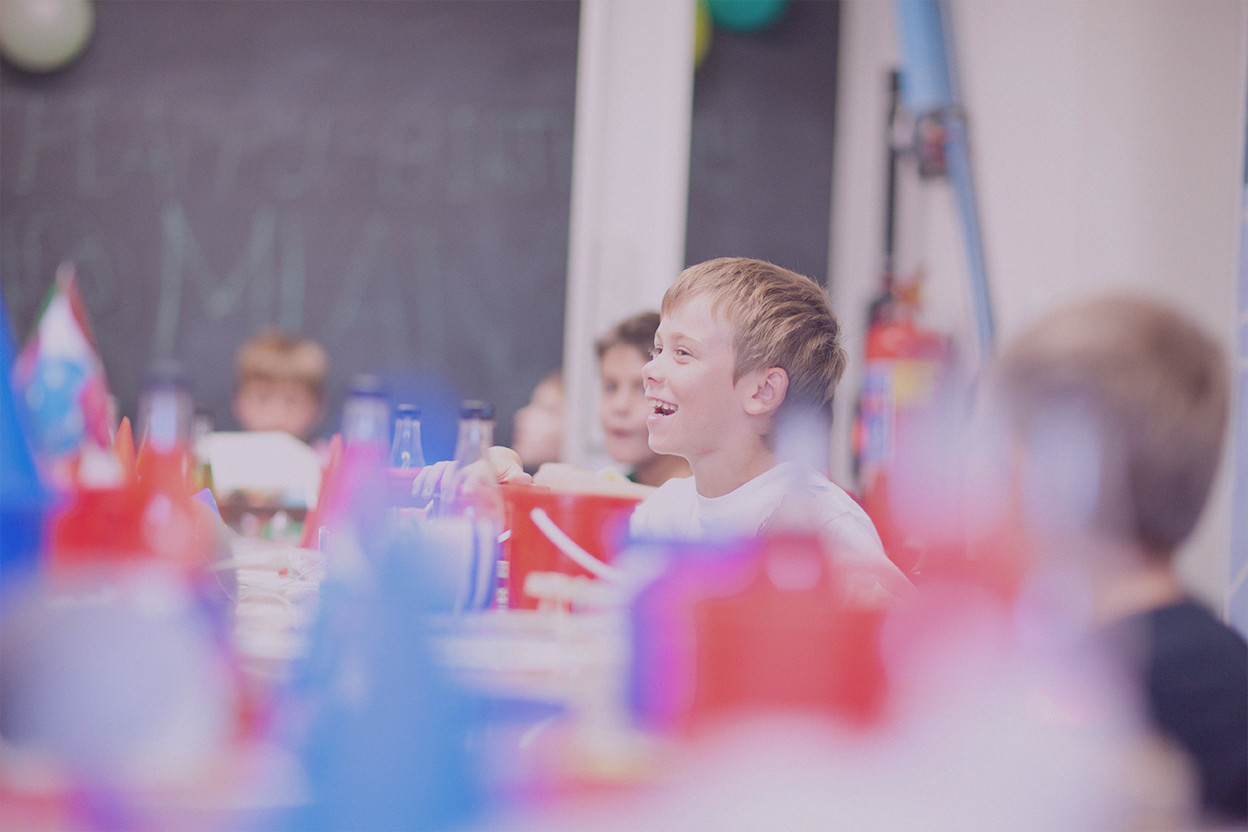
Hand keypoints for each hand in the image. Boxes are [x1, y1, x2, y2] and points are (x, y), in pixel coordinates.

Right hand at [411, 446, 531, 504]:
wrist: (496, 458)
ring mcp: (455, 465)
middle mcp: (467, 463)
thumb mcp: (514, 472)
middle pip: (453, 469)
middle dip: (446, 483)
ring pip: (438, 468)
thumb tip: (525, 480)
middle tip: (444, 498)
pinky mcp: (446, 470)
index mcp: (484, 463)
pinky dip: (422, 479)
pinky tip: (416, 493)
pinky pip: (430, 471)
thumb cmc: (505, 469)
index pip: (476, 471)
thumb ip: (518, 478)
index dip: (471, 481)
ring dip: (430, 480)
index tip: (466, 492)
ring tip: (423, 496)